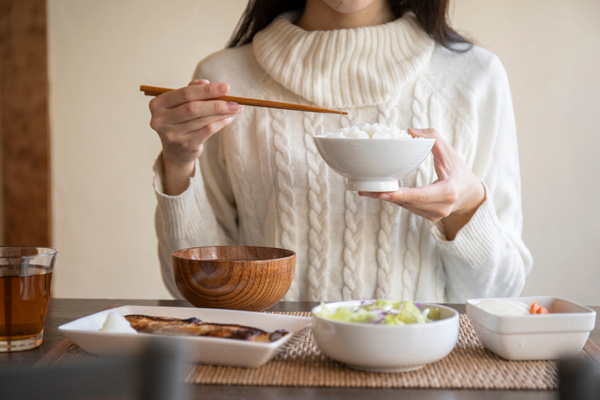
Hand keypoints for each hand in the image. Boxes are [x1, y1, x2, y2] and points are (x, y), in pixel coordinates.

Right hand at [148, 79, 243, 194]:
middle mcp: (161, 120)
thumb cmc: (180, 119)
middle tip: (235, 100)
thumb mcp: (181, 103)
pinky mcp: (185, 145)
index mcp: (158, 104)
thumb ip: (192, 90)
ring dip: (222, 113)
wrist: (176, 151)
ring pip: (203, 120)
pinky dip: (221, 123)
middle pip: (193, 108)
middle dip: (217, 103)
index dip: (206, 90)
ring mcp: (172, 135)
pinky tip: (230, 118)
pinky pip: (208, 131)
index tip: (226, 87)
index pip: (184, 94)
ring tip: (236, 108)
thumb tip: (206, 83)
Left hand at [359, 128, 484, 239]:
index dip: (399, 194)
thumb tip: (410, 131)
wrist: (470, 195)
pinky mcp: (429, 219)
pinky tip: (382, 193)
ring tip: (367, 190)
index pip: (419, 195)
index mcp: (447, 192)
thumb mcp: (450, 152)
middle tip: (363, 189)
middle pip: (407, 202)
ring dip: (387, 198)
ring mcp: (435, 216)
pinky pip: (408, 208)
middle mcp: (441, 207)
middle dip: (384, 196)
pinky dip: (396, 199)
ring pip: (405, 205)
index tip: (381, 192)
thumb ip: (432, 138)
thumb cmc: (459, 171)